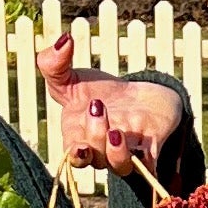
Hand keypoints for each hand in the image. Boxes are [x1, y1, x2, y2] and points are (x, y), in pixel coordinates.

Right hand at [36, 32, 187, 174]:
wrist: (141, 92)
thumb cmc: (101, 91)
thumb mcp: (71, 77)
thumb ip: (55, 64)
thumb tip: (63, 41)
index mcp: (78, 138)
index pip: (74, 158)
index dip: (76, 157)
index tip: (79, 146)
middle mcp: (101, 152)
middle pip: (95, 159)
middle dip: (95, 135)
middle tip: (97, 105)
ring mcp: (127, 151)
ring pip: (120, 166)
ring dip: (116, 152)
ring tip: (115, 130)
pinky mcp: (152, 147)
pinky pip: (148, 166)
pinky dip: (145, 161)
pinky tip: (143, 144)